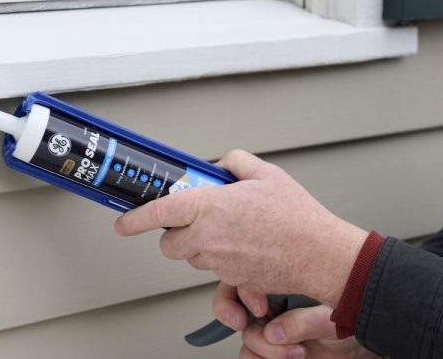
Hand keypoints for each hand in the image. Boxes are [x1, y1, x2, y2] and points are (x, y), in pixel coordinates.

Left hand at [114, 149, 367, 303]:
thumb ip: (236, 162)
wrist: (319, 254)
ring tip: (231, 232)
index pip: (159, 212)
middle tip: (197, 221)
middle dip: (177, 234)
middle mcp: (209, 238)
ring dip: (202, 247)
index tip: (124, 222)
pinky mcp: (231, 279)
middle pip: (170, 244)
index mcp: (211, 206)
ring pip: (192, 258)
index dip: (135, 218)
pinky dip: (223, 261)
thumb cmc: (297, 218)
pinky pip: (215, 271)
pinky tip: (244, 247)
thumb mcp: (267, 174)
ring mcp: (218, 262)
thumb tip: (222, 165)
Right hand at [213, 282, 377, 358]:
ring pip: (246, 339)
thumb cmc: (352, 323)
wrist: (361, 351)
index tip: (259, 308)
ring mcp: (270, 331)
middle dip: (242, 322)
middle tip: (255, 330)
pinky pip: (251, 357)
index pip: (244, 279)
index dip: (243, 293)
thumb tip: (273, 331)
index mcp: (282, 284)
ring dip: (265, 351)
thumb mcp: (332, 318)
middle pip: (236, 310)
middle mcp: (272, 306)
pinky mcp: (271, 353)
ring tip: (296, 353)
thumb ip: (303, 321)